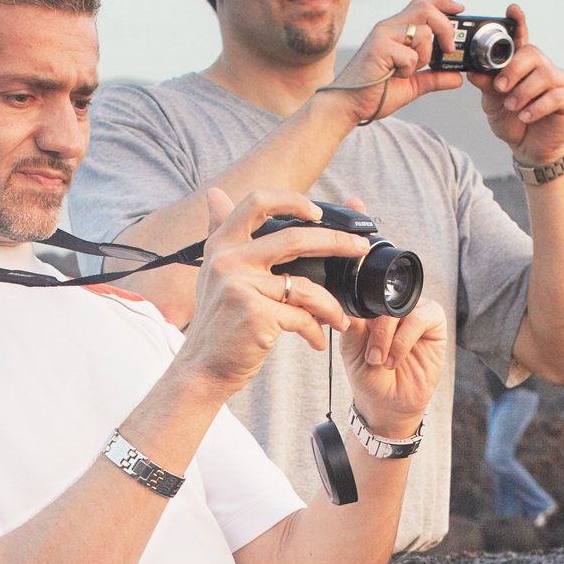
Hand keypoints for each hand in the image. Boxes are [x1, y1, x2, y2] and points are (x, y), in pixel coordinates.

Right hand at [176, 187, 366, 397]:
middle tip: (359, 247)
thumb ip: (221, 235)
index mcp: (221, 245)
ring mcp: (240, 287)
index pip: (257, 202)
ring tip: (340, 319)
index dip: (291, 200)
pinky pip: (301, 317)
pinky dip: (315, 331)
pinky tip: (317, 341)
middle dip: (336, 242)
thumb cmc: (219, 324)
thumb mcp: (214, 274)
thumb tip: (214, 194)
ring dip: (331, 306)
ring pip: (306, 287)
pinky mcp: (255, 315)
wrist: (203, 369)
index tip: (317, 212)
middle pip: (294, 238)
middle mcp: (227, 261)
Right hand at [326, 0, 465, 125]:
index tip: (459, 10)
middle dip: (445, 27)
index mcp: (395, 31)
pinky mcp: (379, 47)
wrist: (347, 106)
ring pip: (422, 33)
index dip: (443, 4)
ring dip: (424, 56)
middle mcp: (389, 27)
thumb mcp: (411, 85)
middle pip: (426, 9)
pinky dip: (409, 69)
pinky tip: (394, 76)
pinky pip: (411, 54)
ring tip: (407, 71)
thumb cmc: (374, 94)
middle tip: (448, 48)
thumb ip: (433, 78)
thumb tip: (457, 78)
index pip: (423, 6)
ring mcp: (383, 35)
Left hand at [341, 296, 447, 439]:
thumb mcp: (352, 352)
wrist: (388, 404)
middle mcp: (395, 309)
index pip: (367, 297)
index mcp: (373, 310)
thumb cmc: (371, 378)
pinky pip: (422, 318)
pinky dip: (405, 340)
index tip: (356, 341)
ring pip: (403, 308)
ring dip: (390, 337)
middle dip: (377, 333)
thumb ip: (352, 327)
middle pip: (386, 302)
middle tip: (373, 358)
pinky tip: (397, 358)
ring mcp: (415, 313)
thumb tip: (350, 306)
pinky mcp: (434, 324)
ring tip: (384, 362)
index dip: (361, 317)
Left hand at [468, 4, 563, 166]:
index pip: (521, 38)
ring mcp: (558, 81)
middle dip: (514, 69)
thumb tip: (472, 72)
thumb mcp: (492, 103)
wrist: (527, 147)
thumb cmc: (511, 120)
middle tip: (500, 88)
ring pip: (545, 74)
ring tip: (512, 107)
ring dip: (524, 91)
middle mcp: (542, 67)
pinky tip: (526, 116)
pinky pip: (556, 95)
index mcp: (522, 64)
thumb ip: (486, 86)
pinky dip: (538, 106)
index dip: (518, 23)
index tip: (512, 10)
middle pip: (532, 53)